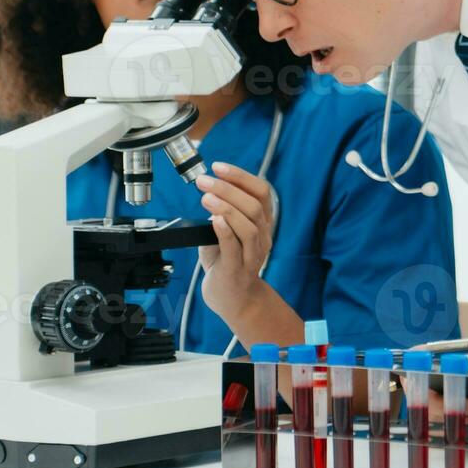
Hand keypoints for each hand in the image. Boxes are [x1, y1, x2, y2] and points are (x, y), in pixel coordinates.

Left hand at [196, 162, 274, 318]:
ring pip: (249, 225)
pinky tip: (214, 218)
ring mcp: (252, 255)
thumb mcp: (228, 233)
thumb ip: (223, 214)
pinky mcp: (237, 271)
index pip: (261, 192)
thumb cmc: (227, 263)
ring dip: (226, 206)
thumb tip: (211, 194)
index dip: (241, 176)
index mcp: (263, 224)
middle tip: (204, 180)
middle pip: (254, 206)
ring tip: (206, 196)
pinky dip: (225, 229)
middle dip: (228, 188)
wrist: (234, 301)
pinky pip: (234, 247)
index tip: (219, 167)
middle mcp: (263, 238)